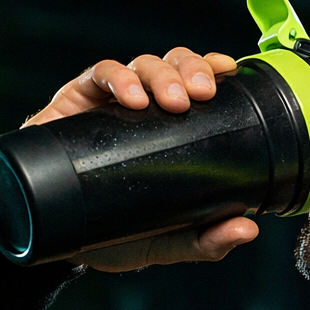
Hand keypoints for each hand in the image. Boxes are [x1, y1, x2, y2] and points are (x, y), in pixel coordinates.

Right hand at [24, 49, 259, 269]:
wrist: (61, 245)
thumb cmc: (119, 236)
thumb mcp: (169, 242)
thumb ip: (208, 240)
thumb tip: (248, 229)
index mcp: (174, 130)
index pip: (198, 84)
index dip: (214, 68)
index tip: (228, 70)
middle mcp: (145, 110)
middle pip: (173, 65)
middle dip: (191, 69)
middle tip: (201, 93)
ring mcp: (110, 104)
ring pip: (141, 64)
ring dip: (160, 74)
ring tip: (171, 100)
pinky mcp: (75, 104)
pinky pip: (98, 75)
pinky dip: (118, 78)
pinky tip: (131, 97)